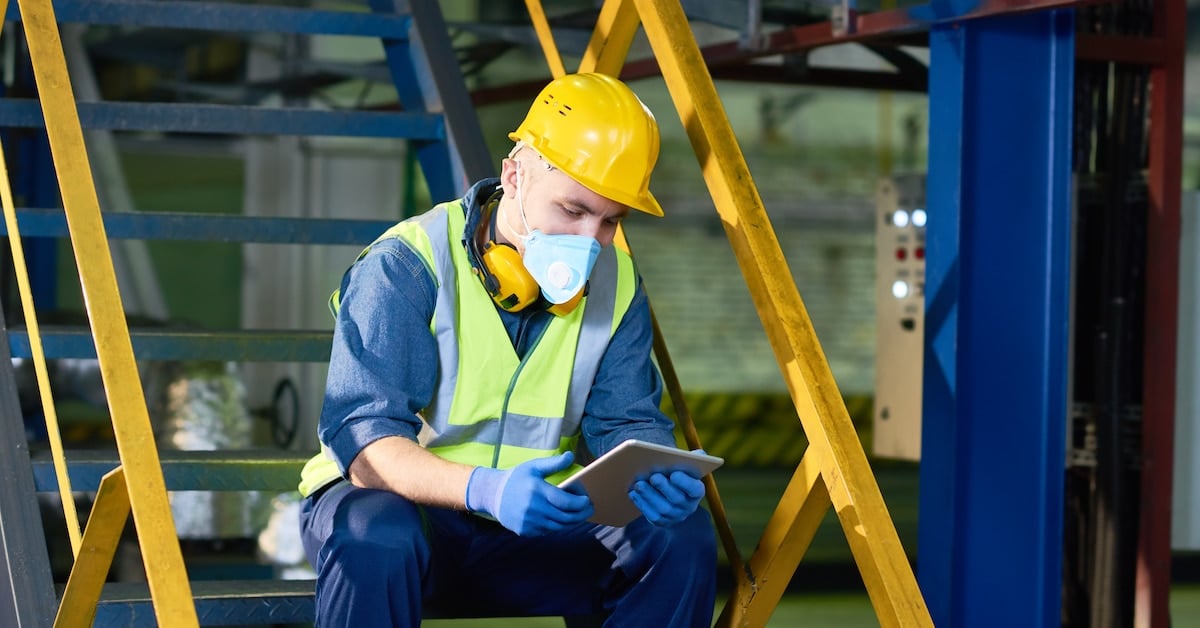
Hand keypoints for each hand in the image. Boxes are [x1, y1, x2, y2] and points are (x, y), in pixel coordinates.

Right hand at [466, 452, 593, 535]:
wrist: (493, 495)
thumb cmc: (516, 478)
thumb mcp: (533, 466)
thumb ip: (553, 463)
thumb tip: (571, 456)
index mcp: (537, 490)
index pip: (566, 502)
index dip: (580, 503)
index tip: (588, 500)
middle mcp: (533, 508)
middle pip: (565, 517)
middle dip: (581, 514)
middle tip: (589, 509)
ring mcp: (529, 522)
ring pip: (558, 526)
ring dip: (571, 521)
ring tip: (578, 514)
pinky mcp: (525, 531)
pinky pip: (547, 531)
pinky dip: (556, 525)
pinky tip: (561, 518)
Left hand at [628, 464, 706, 526]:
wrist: (666, 487)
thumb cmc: (676, 470)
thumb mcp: (687, 463)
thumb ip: (694, 457)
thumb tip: (698, 455)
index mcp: (697, 491)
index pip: (695, 489)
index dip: (685, 483)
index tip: (674, 474)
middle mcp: (688, 507)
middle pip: (676, 499)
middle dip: (664, 487)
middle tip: (653, 477)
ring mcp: (675, 516)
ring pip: (663, 509)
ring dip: (649, 496)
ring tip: (639, 484)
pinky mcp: (662, 521)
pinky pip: (652, 515)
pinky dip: (642, 504)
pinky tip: (634, 493)